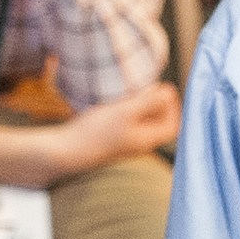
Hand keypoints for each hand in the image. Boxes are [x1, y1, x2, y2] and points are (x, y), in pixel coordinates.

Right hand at [0, 81, 180, 186]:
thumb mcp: (125, 112)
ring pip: (142, 125)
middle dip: (158, 106)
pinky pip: (128, 126)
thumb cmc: (95, 132)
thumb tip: (168, 92)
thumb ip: (149, 102)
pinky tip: (118, 103)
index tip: (165, 89)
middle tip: (152, 87)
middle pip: (158, 126)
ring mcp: (124, 145)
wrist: (66, 151)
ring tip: (136, 92)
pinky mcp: (110, 142)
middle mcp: (138, 146)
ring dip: (143, 108)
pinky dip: (129, 113)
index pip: (172, 126)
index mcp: (147, 140)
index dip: (173, 107)